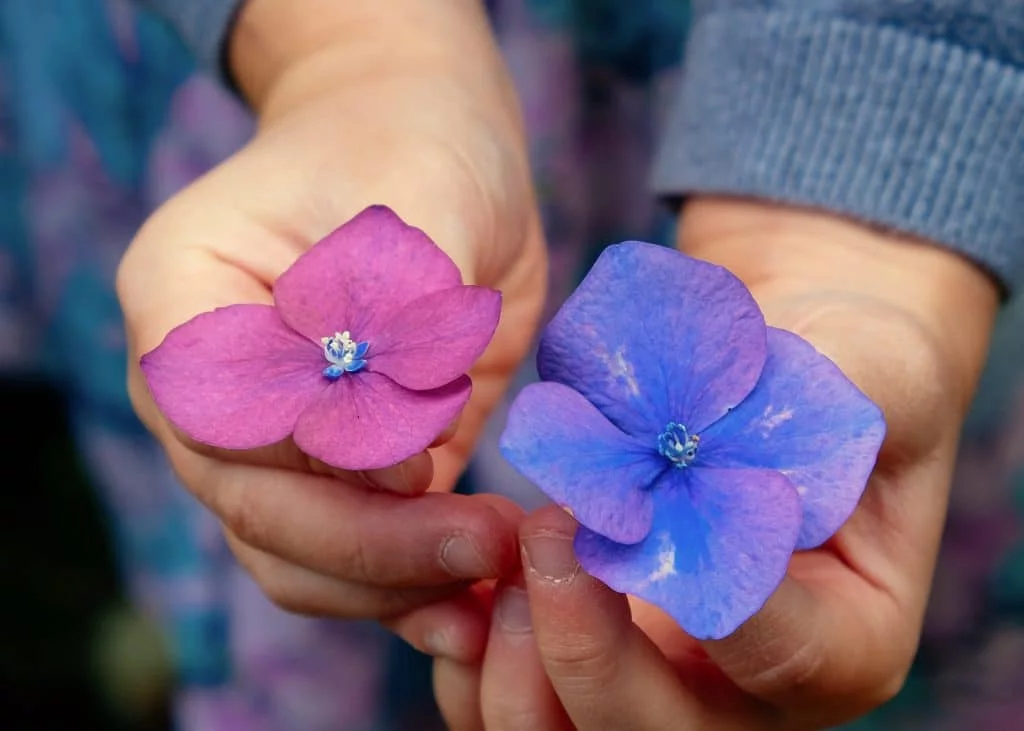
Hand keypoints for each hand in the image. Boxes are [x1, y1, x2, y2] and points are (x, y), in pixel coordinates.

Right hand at [117, 0, 544, 647]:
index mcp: (186, 301)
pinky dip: (413, 587)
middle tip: (485, 546)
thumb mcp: (419, 199)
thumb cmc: (414, 148)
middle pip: (256, 508)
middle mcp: (211, 389)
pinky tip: (479, 597)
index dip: (316, 462)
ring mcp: (273, 441)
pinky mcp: (346, 471)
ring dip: (394, 584)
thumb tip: (388, 458)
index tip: (419, 462)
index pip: (219, 420)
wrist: (435, 153)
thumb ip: (398, 314)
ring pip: (298, 557)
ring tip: (494, 572)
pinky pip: (358, 558)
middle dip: (373, 546)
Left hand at [435, 199, 998, 728]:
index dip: (698, 594)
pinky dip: (474, 655)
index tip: (640, 504)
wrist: (783, 360)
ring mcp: (666, 679)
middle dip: (586, 651)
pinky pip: (514, 702)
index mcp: (847, 638)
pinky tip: (471, 568)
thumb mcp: (867, 361)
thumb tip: (690, 450)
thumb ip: (802, 409)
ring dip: (517, 666)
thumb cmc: (847, 358)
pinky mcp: (595, 652)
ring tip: (509, 552)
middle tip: (548, 531)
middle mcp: (752, 689)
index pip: (782, 656)